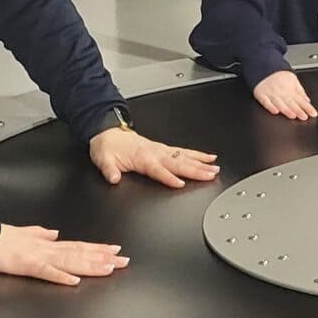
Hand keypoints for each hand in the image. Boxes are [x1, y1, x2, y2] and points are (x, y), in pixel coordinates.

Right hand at [0, 223, 126, 285]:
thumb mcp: (25, 233)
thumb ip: (40, 234)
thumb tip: (55, 233)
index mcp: (47, 244)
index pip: (78, 247)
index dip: (98, 249)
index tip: (115, 251)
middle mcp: (47, 249)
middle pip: (80, 254)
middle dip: (103, 258)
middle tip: (124, 261)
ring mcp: (38, 257)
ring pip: (70, 261)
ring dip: (90, 265)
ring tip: (109, 268)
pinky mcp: (26, 265)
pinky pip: (46, 272)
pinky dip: (61, 276)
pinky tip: (74, 280)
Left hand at [89, 129, 220, 188]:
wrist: (108, 133)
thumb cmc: (107, 147)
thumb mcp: (102, 159)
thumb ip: (109, 169)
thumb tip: (114, 178)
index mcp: (142, 157)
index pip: (159, 170)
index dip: (169, 177)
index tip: (180, 183)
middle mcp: (155, 153)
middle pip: (178, 163)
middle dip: (195, 169)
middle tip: (211, 174)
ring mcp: (161, 150)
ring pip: (184, 156)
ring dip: (200, 163)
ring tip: (215, 168)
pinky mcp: (163, 149)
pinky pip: (183, 151)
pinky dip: (197, 155)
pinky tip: (207, 158)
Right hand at [252, 70, 316, 120]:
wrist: (264, 66)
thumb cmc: (279, 75)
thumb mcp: (293, 80)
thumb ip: (300, 91)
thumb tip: (307, 101)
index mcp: (290, 89)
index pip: (301, 100)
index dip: (307, 107)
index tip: (313, 113)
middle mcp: (281, 91)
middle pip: (291, 103)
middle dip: (298, 110)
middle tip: (304, 117)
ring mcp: (271, 93)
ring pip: (279, 103)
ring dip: (286, 110)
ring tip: (293, 115)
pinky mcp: (261, 94)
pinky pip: (265, 101)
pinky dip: (270, 106)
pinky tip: (275, 111)